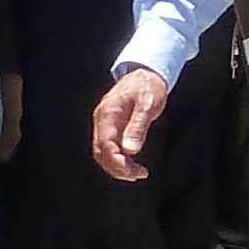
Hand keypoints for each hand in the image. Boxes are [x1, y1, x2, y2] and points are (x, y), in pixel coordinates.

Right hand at [93, 66, 167, 184]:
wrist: (145, 73)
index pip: (105, 143)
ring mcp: (104, 123)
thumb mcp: (148, 104)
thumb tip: (130, 150)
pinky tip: (131, 164)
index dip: (116, 161)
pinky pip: (109, 147)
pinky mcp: (110, 127)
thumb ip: (138, 126)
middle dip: (116, 168)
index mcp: (108, 112)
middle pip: (101, 151)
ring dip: (117, 166)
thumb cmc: (147, 86)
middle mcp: (102, 119)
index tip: (132, 171)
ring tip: (137, 173)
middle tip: (137, 175)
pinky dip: (118, 159)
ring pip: (103, 152)